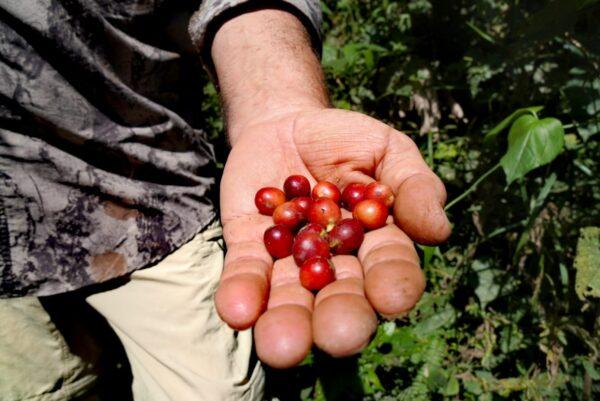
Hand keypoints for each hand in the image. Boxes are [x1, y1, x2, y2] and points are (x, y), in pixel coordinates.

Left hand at [217, 108, 450, 367]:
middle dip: (340, 317)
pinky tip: (238, 312)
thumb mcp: (387, 150)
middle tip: (339, 338)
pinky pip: (246, 272)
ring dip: (286, 322)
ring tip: (281, 347)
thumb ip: (413, 185)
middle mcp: (336, 261)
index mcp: (377, 242)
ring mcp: (290, 258)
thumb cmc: (346, 141)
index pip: (390, 267)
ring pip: (291, 297)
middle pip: (340, 295)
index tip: (393, 298)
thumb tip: (438, 229)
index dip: (393, 283)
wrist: (286, 124)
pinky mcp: (249, 246)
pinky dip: (242, 292)